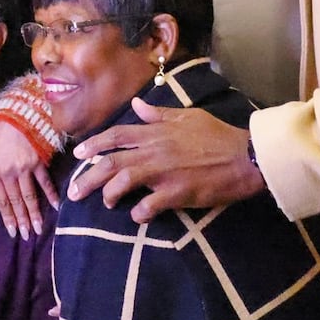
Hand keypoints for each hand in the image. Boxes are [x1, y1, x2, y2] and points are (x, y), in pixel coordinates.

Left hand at [0, 120, 59, 239]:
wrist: (17, 115)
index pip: (1, 201)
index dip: (7, 218)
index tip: (13, 231)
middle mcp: (8, 173)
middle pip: (16, 201)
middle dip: (22, 221)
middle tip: (28, 236)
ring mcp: (25, 168)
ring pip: (30, 196)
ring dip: (35, 214)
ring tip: (39, 229)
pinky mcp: (39, 161)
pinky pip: (45, 182)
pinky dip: (50, 194)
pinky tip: (55, 206)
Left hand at [67, 98, 263, 222]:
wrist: (245, 157)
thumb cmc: (217, 135)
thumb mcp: (187, 116)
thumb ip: (158, 114)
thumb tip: (136, 104)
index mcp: (154, 133)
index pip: (115, 136)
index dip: (94, 145)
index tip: (79, 154)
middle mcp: (153, 152)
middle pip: (110, 164)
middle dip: (87, 178)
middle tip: (74, 192)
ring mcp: (163, 173)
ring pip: (123, 183)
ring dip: (110, 195)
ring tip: (107, 203)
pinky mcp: (176, 193)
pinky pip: (148, 206)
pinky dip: (139, 213)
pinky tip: (138, 216)